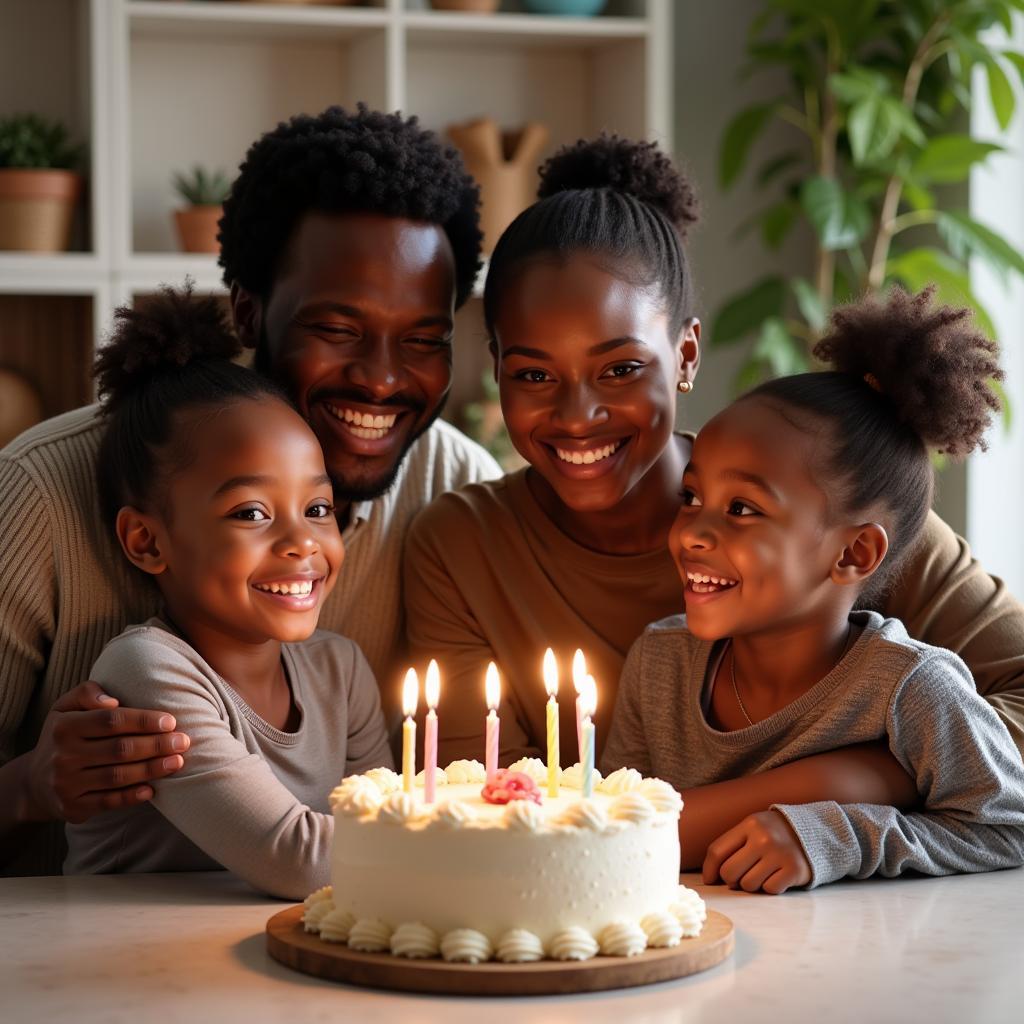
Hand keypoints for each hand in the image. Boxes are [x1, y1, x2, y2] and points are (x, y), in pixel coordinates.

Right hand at [21, 681, 189, 824]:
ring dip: (152, 769)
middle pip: (119, 749)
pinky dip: (132, 796)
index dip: (144, 720)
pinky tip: (153, 789)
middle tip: (183, 742)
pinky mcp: (72, 807)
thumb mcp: (66, 707)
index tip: (170, 721)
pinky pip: (108, 802)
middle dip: (156, 745)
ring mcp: (66, 784)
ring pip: (118, 776)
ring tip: (178, 762)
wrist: (34, 781)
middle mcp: (63, 756)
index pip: (111, 720)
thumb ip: (87, 693)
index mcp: (64, 727)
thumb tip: (111, 700)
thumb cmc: (64, 735)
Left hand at [702, 810, 811, 894]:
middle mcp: (763, 838)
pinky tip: (776, 876)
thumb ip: (733, 845)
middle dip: (731, 880)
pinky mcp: (794, 870)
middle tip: (740, 877)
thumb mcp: (753, 828)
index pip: (717, 851)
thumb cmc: (774, 834)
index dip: (709, 870)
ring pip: (748, 885)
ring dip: (752, 884)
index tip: (709, 880)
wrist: (815, 832)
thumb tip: (711, 876)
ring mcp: (779, 854)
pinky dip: (769, 887)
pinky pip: (769, 890)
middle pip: (729, 872)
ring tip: (761, 873)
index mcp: (749, 825)